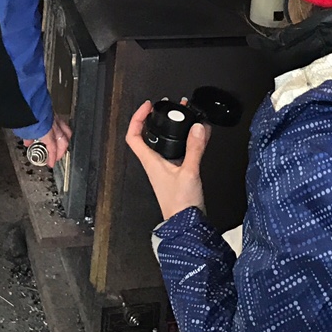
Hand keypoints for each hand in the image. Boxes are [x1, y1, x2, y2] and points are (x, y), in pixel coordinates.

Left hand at [24, 115, 71, 166]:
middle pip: (64, 140)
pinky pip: (61, 122)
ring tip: (61, 145)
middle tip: (57, 156)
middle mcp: (53, 124)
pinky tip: (56, 131)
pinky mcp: (53, 111)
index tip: (51, 163)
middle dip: (62, 151)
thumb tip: (29, 141)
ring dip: (64, 140)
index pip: (53, 147)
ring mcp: (54, 117)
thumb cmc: (25, 114)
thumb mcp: (23, 130)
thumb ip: (28, 137)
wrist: (26, 99)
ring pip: (66, 130)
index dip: (53, 157)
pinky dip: (61, 129)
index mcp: (47, 131)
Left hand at [125, 99, 208, 221]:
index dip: (138, 118)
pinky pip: (177, 151)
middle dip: (156, 119)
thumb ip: (194, 149)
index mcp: (151, 162)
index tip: (148, 106)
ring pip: (163, 143)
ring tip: (182, 116)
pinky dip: (184, 140)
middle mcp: (154, 164)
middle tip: (167, 107)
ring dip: (171, 128)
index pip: (134, 136)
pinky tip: (196, 136)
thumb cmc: (181, 205)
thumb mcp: (189, 172)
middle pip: (148, 136)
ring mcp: (164, 169)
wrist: (187, 225)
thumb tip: (197, 127)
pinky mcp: (176, 173)